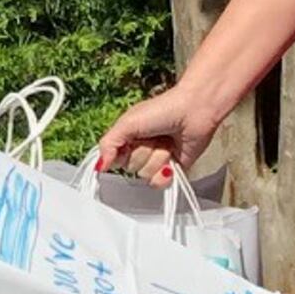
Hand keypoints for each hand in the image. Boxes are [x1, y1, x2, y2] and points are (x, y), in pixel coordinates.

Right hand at [87, 83, 222, 188]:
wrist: (195, 111)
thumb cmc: (162, 110)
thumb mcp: (128, 122)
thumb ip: (108, 144)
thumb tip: (99, 167)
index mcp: (127, 138)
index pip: (113, 159)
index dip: (119, 154)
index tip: (128, 143)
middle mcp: (140, 150)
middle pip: (130, 168)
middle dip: (142, 153)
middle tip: (153, 138)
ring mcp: (156, 160)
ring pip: (145, 175)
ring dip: (157, 159)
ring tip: (166, 143)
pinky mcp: (173, 169)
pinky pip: (159, 183)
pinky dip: (165, 174)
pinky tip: (172, 158)